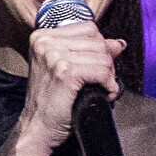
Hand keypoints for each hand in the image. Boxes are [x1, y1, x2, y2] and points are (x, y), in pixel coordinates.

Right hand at [15, 17, 127, 155]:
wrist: (38, 127)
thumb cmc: (51, 101)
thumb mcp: (67, 68)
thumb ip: (90, 51)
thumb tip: (117, 43)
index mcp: (42, 37)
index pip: (89, 29)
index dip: (100, 48)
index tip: (96, 66)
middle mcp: (46, 43)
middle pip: (98, 41)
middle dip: (107, 63)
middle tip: (99, 82)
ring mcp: (54, 56)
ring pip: (103, 57)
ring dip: (108, 76)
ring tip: (98, 89)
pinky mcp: (65, 72)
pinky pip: (102, 71)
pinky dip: (108, 86)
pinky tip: (101, 94)